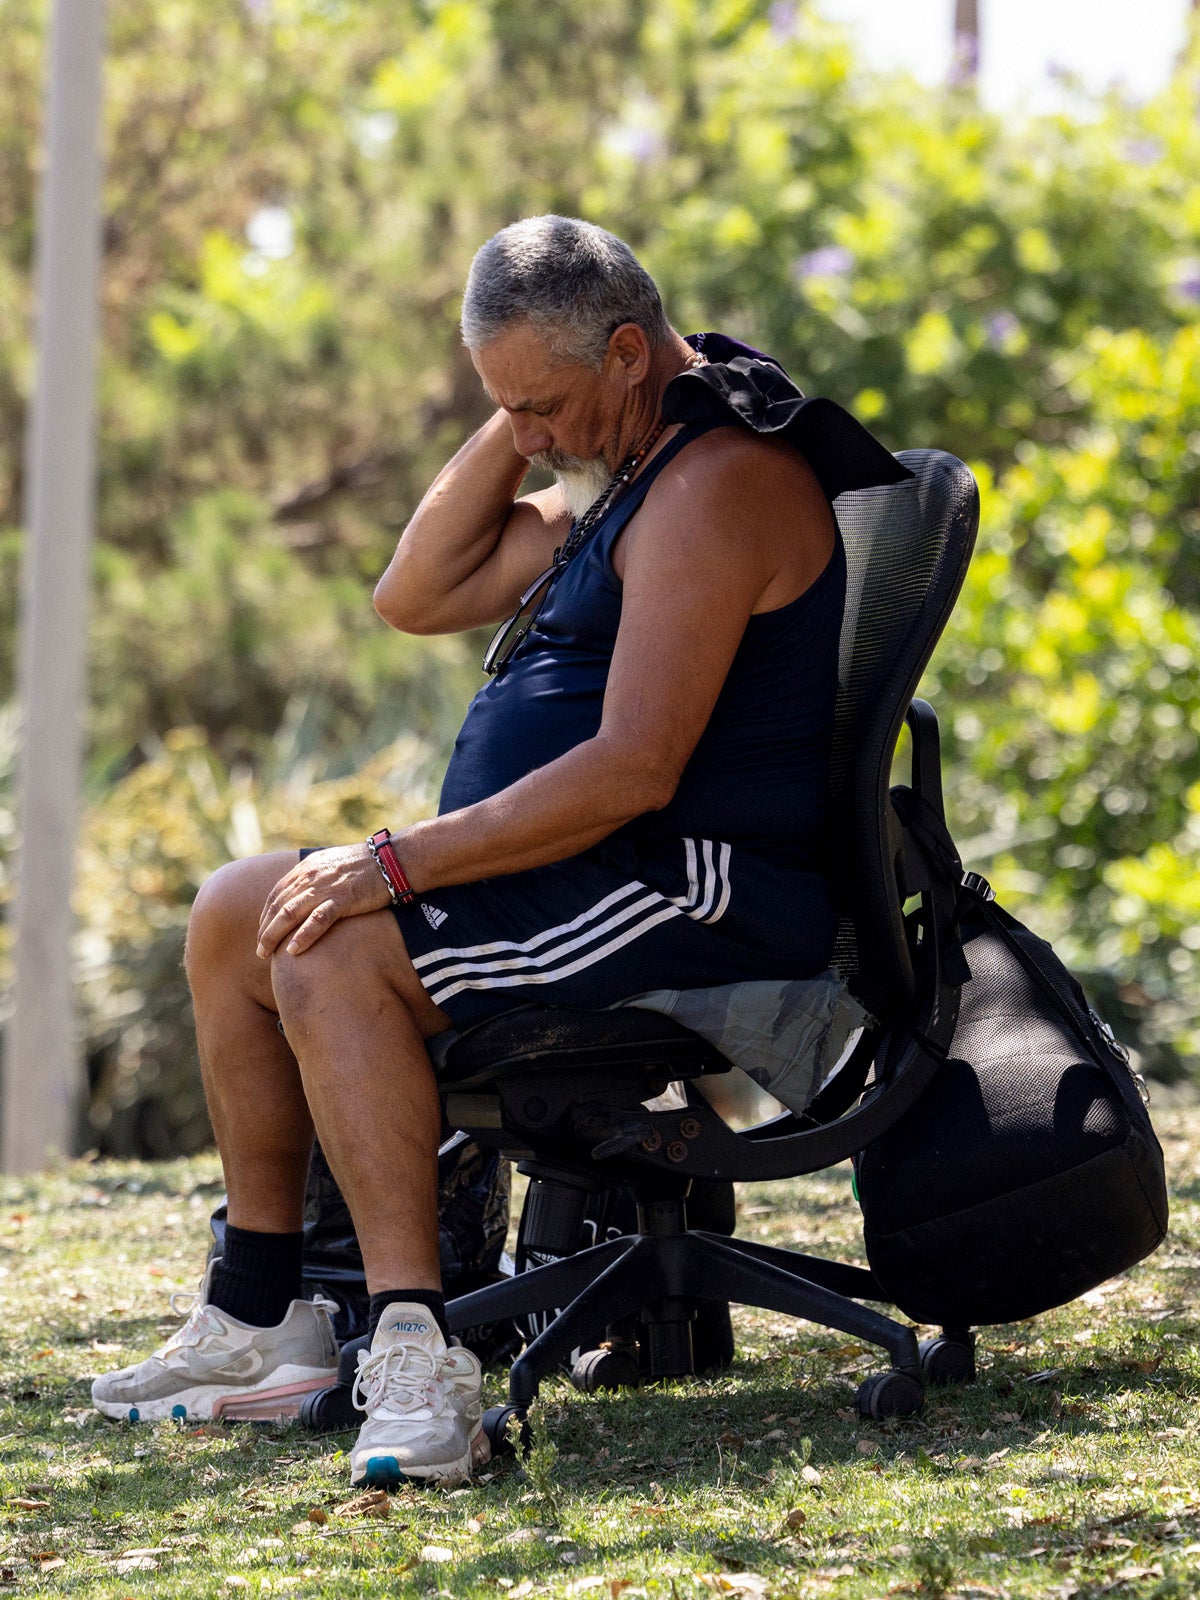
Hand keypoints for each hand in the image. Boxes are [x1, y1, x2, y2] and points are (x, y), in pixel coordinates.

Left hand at [256, 844, 392, 958]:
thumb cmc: (365, 866)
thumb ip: (316, 878)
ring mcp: (325, 887)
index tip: (262, 934)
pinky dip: (304, 935)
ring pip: (290, 913)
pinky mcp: (343, 898)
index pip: (276, 895)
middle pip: (278, 906)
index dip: (265, 916)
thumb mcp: (332, 866)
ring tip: (266, 954)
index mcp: (305, 869)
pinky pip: (318, 919)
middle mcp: (309, 876)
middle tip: (259, 952)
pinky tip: (294, 950)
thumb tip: (306, 897)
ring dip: (274, 935)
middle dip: (265, 930)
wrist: (391, 859)